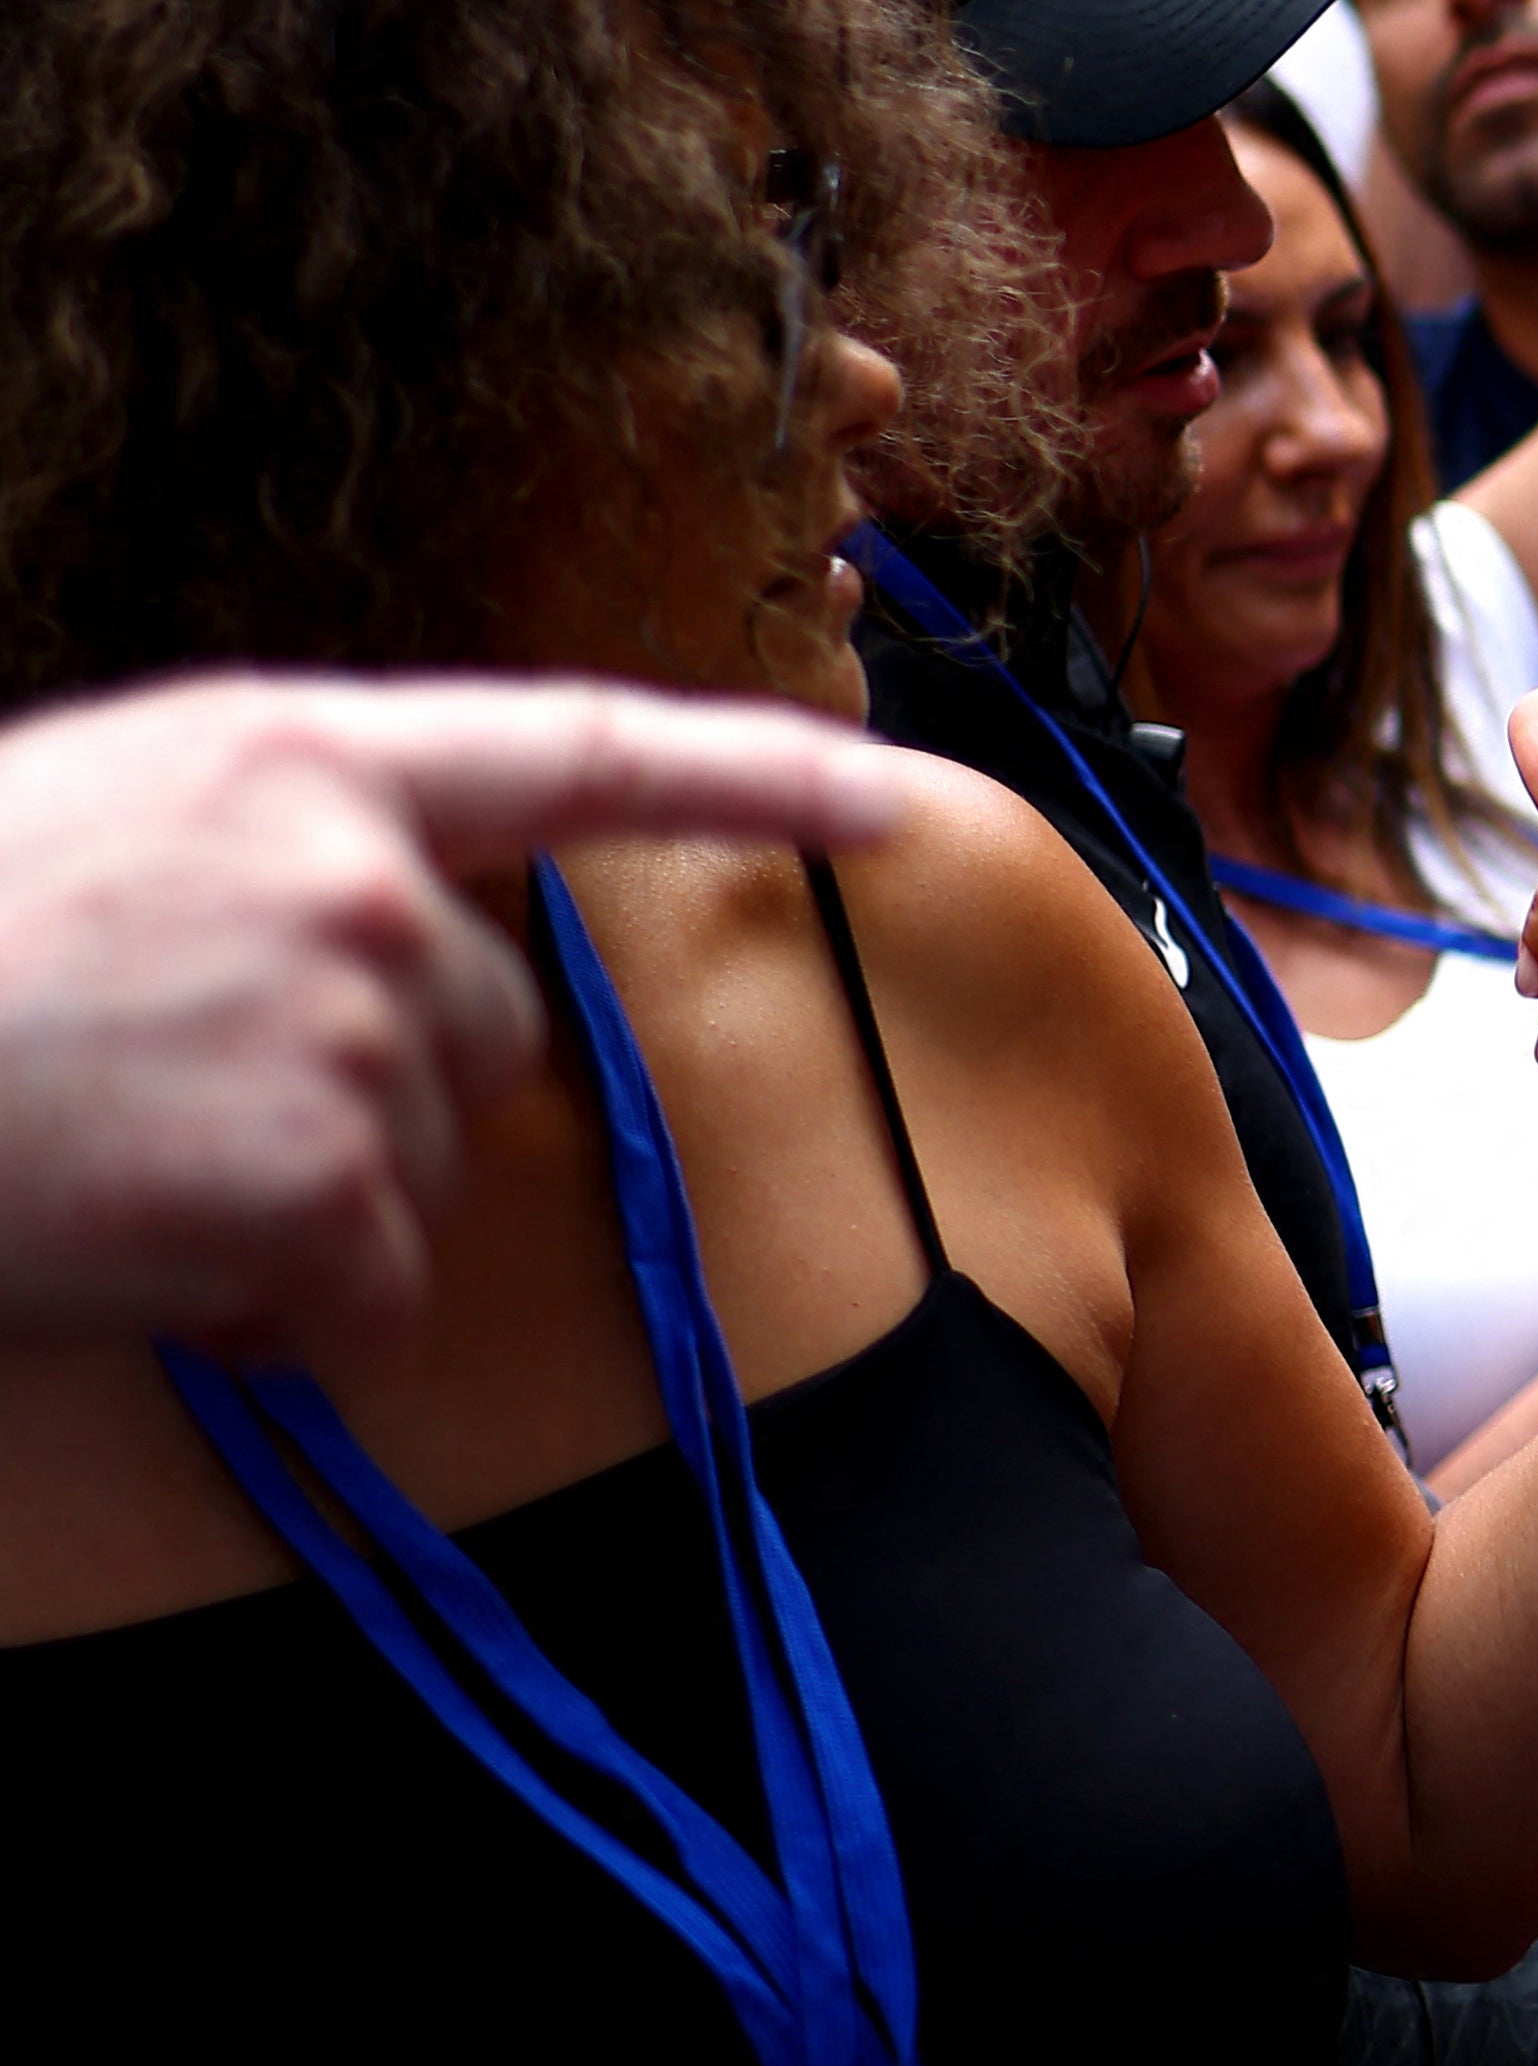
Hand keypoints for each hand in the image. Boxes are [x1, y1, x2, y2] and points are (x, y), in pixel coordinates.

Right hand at [0, 674, 913, 1352]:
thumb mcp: (107, 825)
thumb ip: (283, 856)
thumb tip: (403, 950)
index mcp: (302, 758)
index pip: (584, 749)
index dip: (760, 775)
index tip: (902, 798)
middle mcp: (364, 877)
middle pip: (491, 1028)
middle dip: (377, 1097)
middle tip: (171, 1109)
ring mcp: (352, 1027)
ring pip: (421, 1171)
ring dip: (304, 1212)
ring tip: (120, 1168)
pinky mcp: (318, 1181)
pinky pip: (358, 1295)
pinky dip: (270, 1315)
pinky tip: (133, 1258)